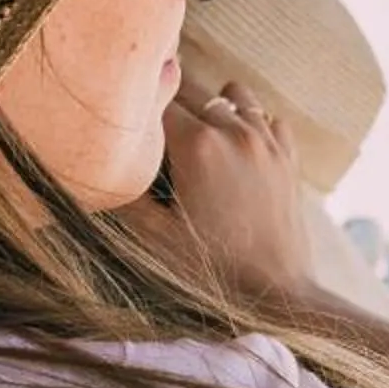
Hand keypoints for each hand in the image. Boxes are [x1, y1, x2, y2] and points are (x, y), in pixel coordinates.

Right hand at [129, 79, 315, 304]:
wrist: (275, 294)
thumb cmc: (212, 270)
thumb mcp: (154, 238)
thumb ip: (125, 197)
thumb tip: (100, 172)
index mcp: (198, 146)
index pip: (159, 102)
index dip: (141, 112)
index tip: (133, 127)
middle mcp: (235, 133)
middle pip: (194, 93)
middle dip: (172, 107)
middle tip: (160, 137)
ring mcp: (267, 141)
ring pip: (235, 96)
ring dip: (214, 107)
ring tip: (200, 136)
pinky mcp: (288, 157)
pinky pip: (269, 118)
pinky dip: (252, 123)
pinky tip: (238, 149)